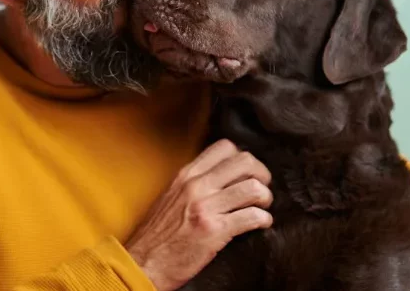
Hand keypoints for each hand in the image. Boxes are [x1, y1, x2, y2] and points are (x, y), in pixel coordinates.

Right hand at [125, 139, 272, 290]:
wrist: (144, 262)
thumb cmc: (157, 235)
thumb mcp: (171, 197)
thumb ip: (193, 184)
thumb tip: (220, 177)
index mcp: (186, 176)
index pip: (224, 147)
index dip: (243, 158)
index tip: (247, 172)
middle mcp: (196, 186)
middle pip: (245, 162)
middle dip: (261, 175)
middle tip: (261, 188)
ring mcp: (205, 207)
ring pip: (253, 188)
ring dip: (265, 198)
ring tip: (261, 207)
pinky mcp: (215, 231)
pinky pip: (253, 216)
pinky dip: (263, 220)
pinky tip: (260, 224)